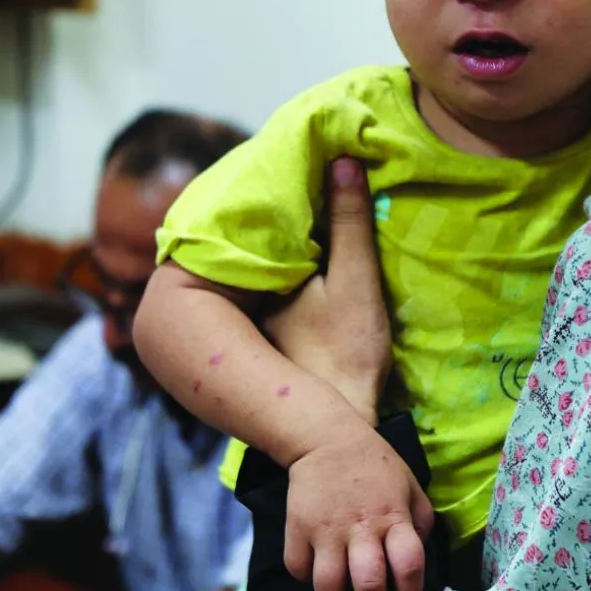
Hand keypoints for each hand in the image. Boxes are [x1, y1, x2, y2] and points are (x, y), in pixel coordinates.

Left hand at [259, 158, 391, 422]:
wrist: (341, 428)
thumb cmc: (345, 355)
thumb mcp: (355, 281)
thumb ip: (350, 223)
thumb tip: (343, 161)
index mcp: (248, 279)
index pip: (248, 221)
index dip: (264, 193)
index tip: (285, 161)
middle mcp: (234, 300)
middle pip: (245, 243)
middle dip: (263, 215)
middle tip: (291, 176)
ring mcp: (243, 323)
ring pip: (250, 265)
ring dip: (268, 241)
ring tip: (295, 204)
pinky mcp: (258, 339)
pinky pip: (258, 286)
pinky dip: (273, 267)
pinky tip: (298, 255)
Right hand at [283, 419, 435, 590]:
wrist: (327, 439)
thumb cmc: (375, 466)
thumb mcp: (410, 486)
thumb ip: (421, 522)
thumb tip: (418, 560)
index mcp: (394, 517)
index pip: (409, 565)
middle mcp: (361, 527)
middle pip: (369, 586)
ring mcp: (326, 530)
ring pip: (329, 587)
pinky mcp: (297, 528)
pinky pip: (298, 570)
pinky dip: (307, 577)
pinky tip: (318, 568)